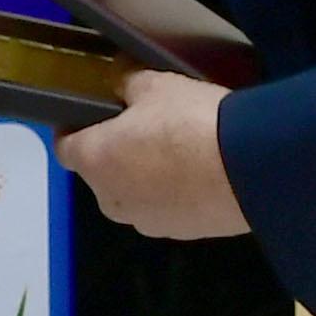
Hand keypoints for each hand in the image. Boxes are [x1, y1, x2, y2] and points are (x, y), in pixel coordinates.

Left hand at [54, 70, 248, 238]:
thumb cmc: (189, 122)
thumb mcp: (156, 85)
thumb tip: (119, 82)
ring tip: (177, 148)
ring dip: (144, 175)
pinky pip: (165, 208)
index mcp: (95, 161)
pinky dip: (173, 193)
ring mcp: (146, 222)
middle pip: (100, 173)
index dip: (74, 129)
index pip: (65, 147)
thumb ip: (127, 83)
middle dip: (114, 152)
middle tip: (143, 126)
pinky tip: (198, 172)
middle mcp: (111, 199)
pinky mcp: (181, 234)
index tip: (91, 114)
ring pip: (133, 194)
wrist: (249, 170)